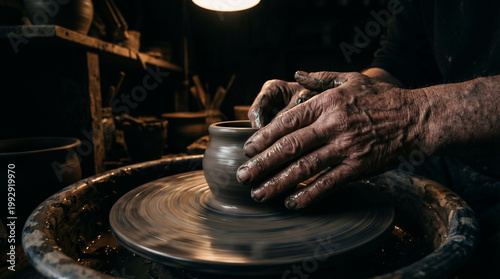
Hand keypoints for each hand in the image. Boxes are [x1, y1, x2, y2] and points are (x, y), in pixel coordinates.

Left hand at [237, 71, 423, 209]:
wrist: (417, 118)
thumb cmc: (382, 98)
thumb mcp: (351, 79)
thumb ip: (321, 77)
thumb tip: (297, 73)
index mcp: (327, 104)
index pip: (288, 121)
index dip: (265, 136)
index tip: (248, 149)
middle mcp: (332, 126)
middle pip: (290, 147)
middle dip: (263, 163)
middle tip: (243, 176)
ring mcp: (345, 148)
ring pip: (304, 168)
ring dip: (278, 183)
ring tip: (259, 193)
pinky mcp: (358, 167)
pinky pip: (328, 184)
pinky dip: (309, 195)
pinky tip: (291, 203)